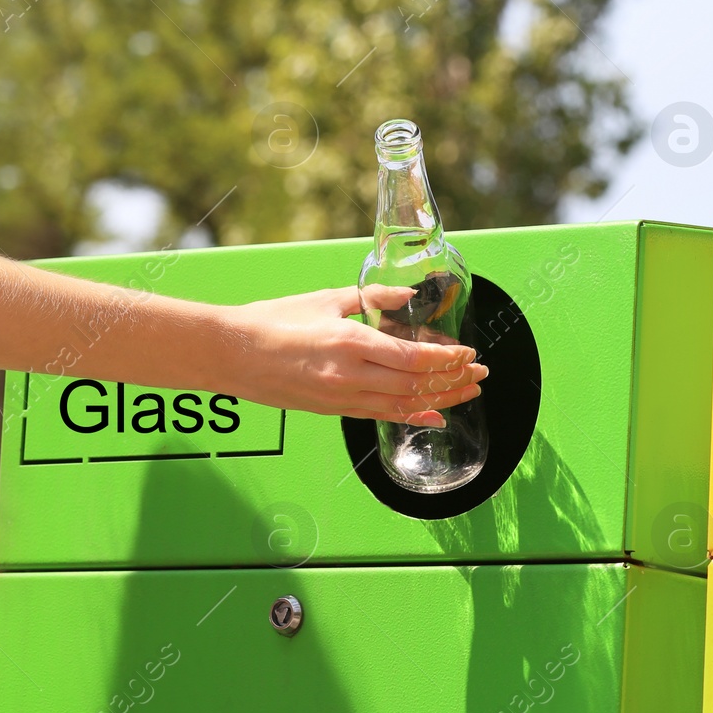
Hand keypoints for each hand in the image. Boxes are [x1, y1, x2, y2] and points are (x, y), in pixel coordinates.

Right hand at [220, 286, 485, 425]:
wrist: (232, 354)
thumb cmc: (275, 321)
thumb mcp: (328, 299)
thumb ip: (373, 298)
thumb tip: (409, 295)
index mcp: (350, 342)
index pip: (412, 357)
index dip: (447, 359)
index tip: (469, 353)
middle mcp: (350, 375)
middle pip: (415, 384)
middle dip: (453, 380)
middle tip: (481, 374)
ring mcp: (342, 397)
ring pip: (403, 405)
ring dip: (440, 400)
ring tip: (468, 393)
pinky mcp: (334, 410)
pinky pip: (381, 416)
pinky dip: (412, 416)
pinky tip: (434, 416)